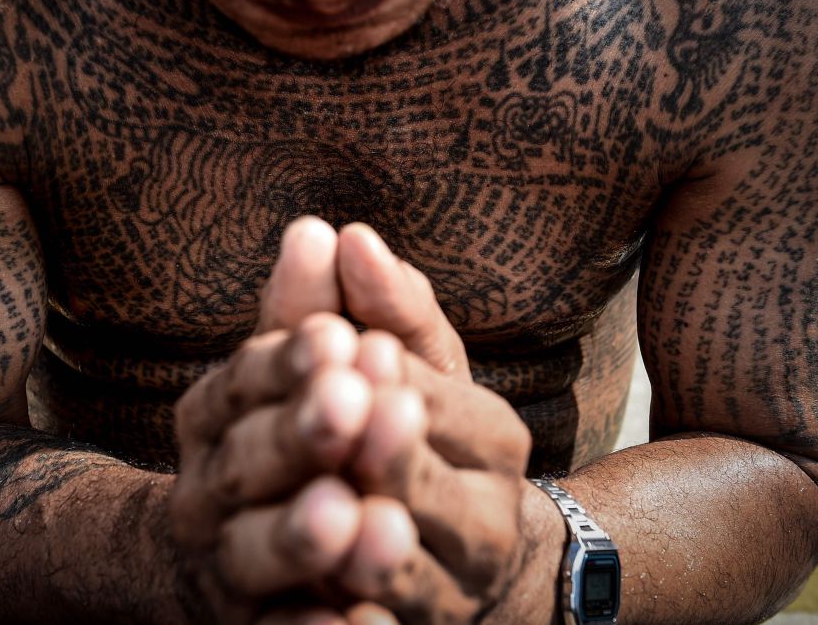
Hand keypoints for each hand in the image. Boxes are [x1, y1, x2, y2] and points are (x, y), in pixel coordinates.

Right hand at [171, 218, 378, 620]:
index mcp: (215, 415)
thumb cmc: (304, 438)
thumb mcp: (321, 370)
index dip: (289, 361)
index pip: (242, 380)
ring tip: (357, 516)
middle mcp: (205, 489)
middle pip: (244, 463)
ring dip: (302, 536)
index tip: (341, 338)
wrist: (242, 557)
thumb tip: (321, 228)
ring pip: (252, 553)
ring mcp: (223, 565)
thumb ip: (325, 308)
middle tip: (354, 407)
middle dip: (300, 435)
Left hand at [271, 225, 562, 624]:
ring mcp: (452, 598)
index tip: (360, 348)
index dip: (399, 381)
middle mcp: (485, 522)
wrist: (469, 563)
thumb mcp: (408, 371)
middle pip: (438, 492)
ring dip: (380, 554)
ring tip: (344, 521)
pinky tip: (326, 619)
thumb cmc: (420, 439)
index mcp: (491, 442)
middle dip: (392, 456)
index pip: (446, 406)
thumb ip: (376, 307)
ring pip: (418, 581)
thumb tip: (342, 231)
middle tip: (352, 415)